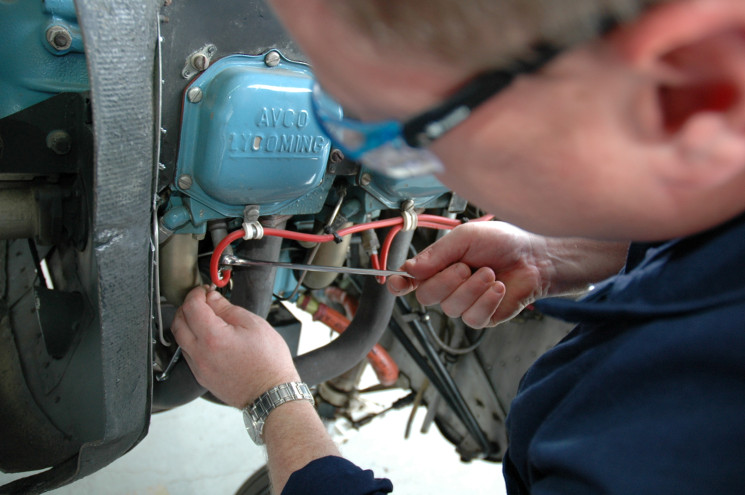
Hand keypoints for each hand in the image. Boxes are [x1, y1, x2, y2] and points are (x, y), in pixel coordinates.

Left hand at [171, 286, 299, 407]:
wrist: (271, 394)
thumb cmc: (268, 362)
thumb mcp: (253, 324)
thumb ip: (227, 309)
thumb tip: (212, 298)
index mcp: (212, 337)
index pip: (191, 306)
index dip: (196, 293)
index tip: (204, 290)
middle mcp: (200, 354)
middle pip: (178, 321)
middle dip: (187, 306)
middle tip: (202, 301)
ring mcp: (199, 368)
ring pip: (180, 339)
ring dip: (188, 323)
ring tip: (206, 318)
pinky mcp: (202, 377)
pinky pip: (188, 354)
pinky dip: (192, 340)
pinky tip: (209, 337)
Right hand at [388, 222, 549, 327]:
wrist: (535, 256)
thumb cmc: (503, 242)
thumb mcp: (465, 237)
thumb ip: (436, 254)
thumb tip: (410, 269)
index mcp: (438, 266)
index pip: (409, 281)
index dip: (398, 283)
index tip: (397, 282)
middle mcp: (448, 286)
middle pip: (426, 296)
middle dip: (446, 281)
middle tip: (465, 266)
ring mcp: (465, 304)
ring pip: (450, 308)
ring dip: (471, 288)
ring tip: (489, 272)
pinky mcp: (483, 317)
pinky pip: (472, 318)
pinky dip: (485, 301)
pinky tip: (497, 287)